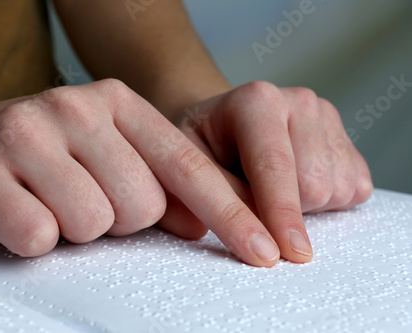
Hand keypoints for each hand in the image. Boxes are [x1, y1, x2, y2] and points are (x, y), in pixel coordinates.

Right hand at [0, 79, 288, 265]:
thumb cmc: (41, 157)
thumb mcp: (107, 155)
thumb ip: (156, 182)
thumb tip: (198, 223)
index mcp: (116, 102)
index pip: (188, 167)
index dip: (231, 214)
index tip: (267, 253)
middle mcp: (75, 107)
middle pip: (142, 205)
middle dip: (117, 219)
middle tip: (81, 198)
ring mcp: (27, 132)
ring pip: (94, 223)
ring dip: (74, 228)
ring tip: (48, 201)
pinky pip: (40, 235)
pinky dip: (32, 237)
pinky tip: (16, 210)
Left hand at [157, 81, 372, 264]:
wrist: (223, 126)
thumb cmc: (202, 146)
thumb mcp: (185, 166)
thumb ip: (212, 196)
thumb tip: (251, 234)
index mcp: (255, 102)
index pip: (274, 166)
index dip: (281, 213)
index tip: (288, 252)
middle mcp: (298, 102)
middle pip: (315, 185)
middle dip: (288, 211)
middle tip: (256, 200)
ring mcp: (327, 117)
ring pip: (339, 190)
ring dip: (308, 208)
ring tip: (273, 190)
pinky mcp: (346, 138)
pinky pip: (357, 190)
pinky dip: (330, 203)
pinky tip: (298, 188)